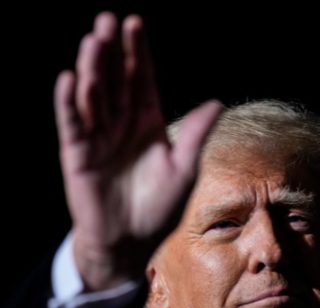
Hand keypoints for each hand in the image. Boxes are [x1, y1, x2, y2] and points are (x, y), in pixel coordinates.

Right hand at [54, 12, 221, 290]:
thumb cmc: (160, 206)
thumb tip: (218, 103)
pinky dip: (69, 103)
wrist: (131, 241)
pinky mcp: (77, 154)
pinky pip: (72, 124)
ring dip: (92, 70)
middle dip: (113, 51)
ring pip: (93, 96)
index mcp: (148, 122)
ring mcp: (98, 136)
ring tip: (93, 41)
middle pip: (115, 79)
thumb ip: (195, 135)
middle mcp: (121, 123)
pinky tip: (69, 79)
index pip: (142, 79)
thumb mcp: (184, 169)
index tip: (134, 22)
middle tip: (108, 19)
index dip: (138, 52)